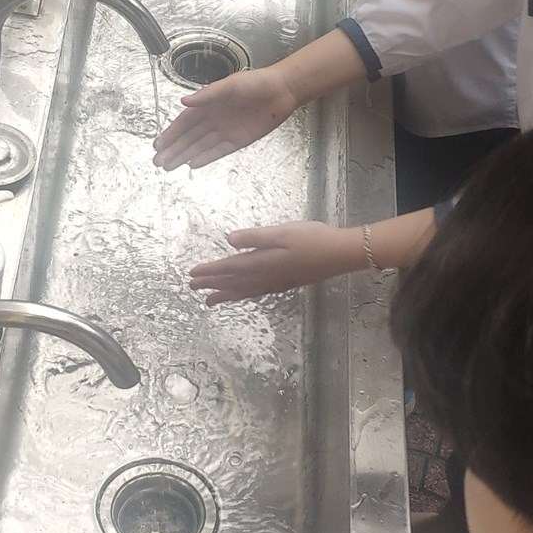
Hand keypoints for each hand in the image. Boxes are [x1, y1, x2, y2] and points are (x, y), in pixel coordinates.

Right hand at [154, 64, 297, 171]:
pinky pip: (219, 150)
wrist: (281, 90)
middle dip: (173, 149)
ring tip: (169, 166)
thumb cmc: (256, 82)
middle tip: (158, 161)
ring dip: (185, 155)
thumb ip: (206, 95)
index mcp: (209, 104)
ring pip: (200, 146)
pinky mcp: (239, 140)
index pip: (184, 122)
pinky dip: (206, 157)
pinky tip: (193, 165)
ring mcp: (226, 130)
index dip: (170, 133)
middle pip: (189, 137)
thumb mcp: (229, 85)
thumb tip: (184, 102)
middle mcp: (214, 118)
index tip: (158, 144)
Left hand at [189, 222, 360, 303]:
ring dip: (225, 294)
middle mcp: (266, 275)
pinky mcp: (285, 284)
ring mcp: (276, 282)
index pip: (229, 267)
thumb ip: (256, 237)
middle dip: (212, 284)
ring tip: (209, 300)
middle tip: (192, 289)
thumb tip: (229, 240)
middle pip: (233, 281)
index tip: (192, 275)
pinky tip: (241, 296)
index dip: (210, 271)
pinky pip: (256, 293)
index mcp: (263, 261)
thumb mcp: (283, 232)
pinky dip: (244, 295)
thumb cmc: (313, 238)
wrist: (340, 254)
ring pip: (243, 291)